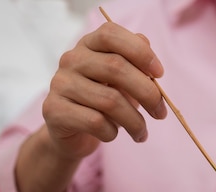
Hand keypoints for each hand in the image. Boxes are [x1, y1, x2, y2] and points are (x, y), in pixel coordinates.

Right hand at [42, 21, 167, 159]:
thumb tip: (153, 66)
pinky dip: (112, 132)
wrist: (71, 134)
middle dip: (148, 93)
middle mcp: (71, 59)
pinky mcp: (54, 110)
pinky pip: (95, 122)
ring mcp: (60, 83)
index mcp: (88, 45)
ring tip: (141, 133)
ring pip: (110, 101)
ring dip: (134, 122)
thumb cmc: (102, 104)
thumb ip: (136, 68)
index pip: (111, 34)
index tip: (159, 74)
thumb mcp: (122, 83)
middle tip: (161, 113)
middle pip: (116, 67)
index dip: (140, 52)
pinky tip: (112, 134)